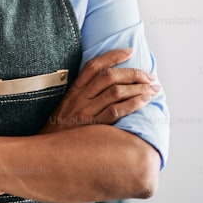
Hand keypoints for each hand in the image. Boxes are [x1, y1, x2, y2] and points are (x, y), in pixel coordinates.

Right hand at [42, 48, 159, 133]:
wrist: (49, 151)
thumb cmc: (62, 130)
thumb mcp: (67, 107)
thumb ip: (83, 95)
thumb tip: (108, 85)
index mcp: (74, 90)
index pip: (93, 66)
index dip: (112, 56)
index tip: (130, 51)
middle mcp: (80, 98)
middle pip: (109, 76)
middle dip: (133, 73)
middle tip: (150, 77)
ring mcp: (86, 112)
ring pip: (115, 92)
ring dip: (138, 88)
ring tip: (153, 89)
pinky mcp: (93, 126)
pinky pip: (116, 111)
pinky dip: (133, 104)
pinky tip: (145, 102)